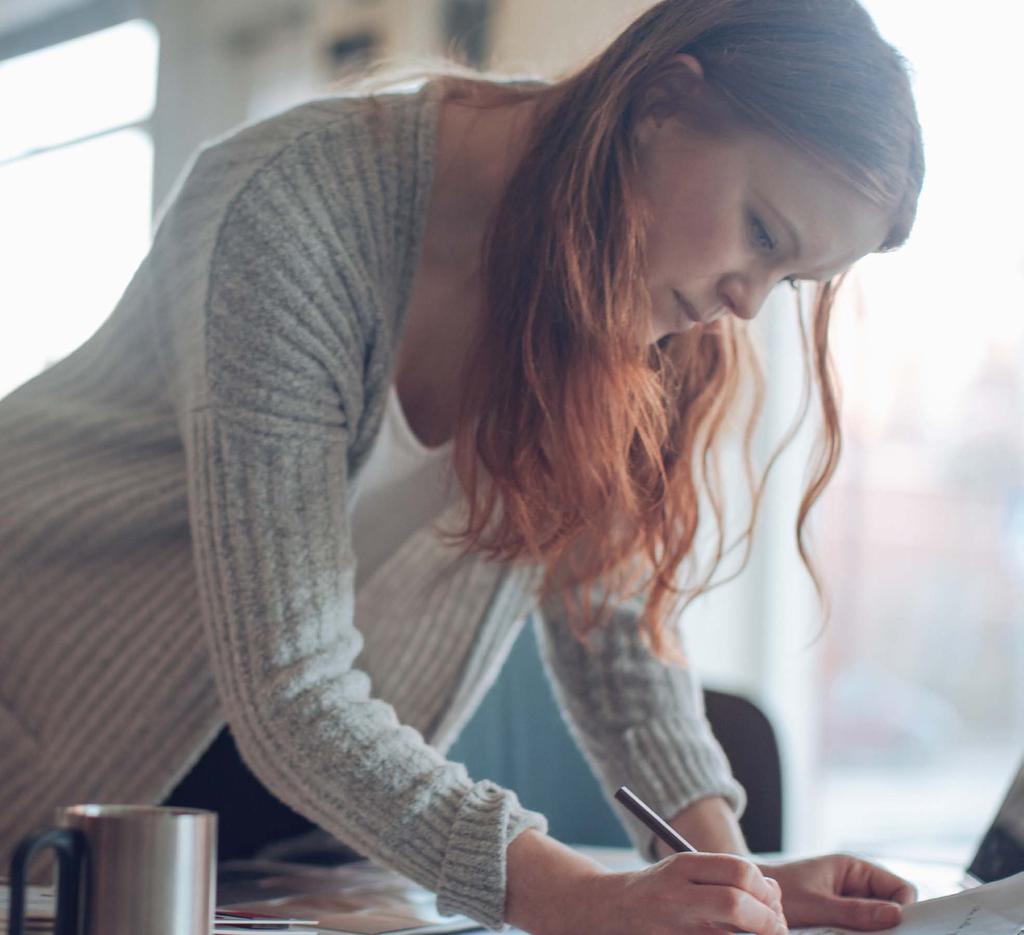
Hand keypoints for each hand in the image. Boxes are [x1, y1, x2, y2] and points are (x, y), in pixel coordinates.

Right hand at [575, 852, 787, 934]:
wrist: (611, 911)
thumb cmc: (661, 891)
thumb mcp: (687, 871)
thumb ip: (726, 877)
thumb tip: (775, 894)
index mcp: (683, 866)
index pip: (740, 871)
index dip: (766, 889)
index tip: (772, 901)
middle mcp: (677, 895)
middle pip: (738, 902)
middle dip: (768, 919)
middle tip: (776, 927)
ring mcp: (676, 926)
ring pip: (732, 934)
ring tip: (758, 934)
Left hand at [756, 854, 917, 929]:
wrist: (748, 898)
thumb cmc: (776, 892)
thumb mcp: (816, 904)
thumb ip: (854, 911)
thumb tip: (896, 914)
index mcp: (853, 869)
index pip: (898, 887)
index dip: (906, 908)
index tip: (902, 928)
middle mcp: (854, 884)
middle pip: (892, 907)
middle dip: (890, 924)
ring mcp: (848, 902)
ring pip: (877, 922)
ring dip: (872, 932)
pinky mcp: (839, 920)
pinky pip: (860, 930)